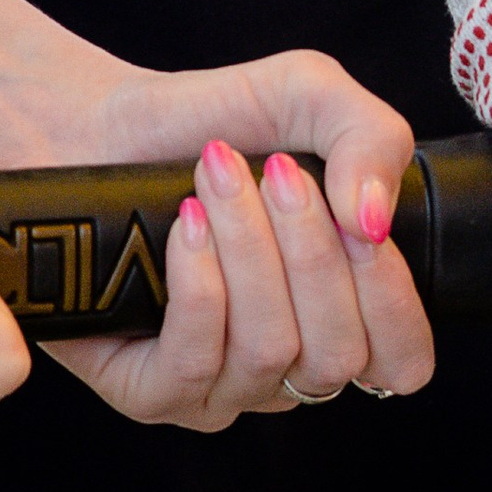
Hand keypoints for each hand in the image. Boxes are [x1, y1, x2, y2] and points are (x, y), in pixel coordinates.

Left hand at [0, 50, 435, 430]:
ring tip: (215, 180)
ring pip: (271, 352)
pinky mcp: (148, 393)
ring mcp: (220, 389)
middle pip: (339, 353)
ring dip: (249, 253)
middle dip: (311, 252)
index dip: (392, 298)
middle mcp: (288, 368)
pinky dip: (199, 285)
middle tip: (272, 172)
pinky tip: (184, 228)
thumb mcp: (310, 97)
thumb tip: (375, 221)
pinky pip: (197, 363)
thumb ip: (374, 139)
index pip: (404, 360)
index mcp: (339, 318)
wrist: (87, 127)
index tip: (359, 220)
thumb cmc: (204, 121)